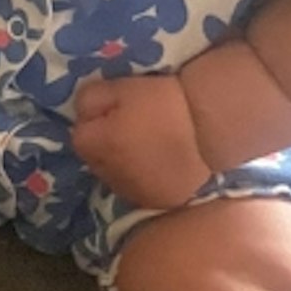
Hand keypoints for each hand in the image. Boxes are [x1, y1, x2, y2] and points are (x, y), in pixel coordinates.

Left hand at [71, 74, 212, 208]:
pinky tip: (156, 164)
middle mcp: (112, 174)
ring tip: (143, 147)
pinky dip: (140, 180)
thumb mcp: (118, 88)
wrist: (210, 127)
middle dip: (103, 146)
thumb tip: (81, 114)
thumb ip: (89, 99)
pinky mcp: (157, 202)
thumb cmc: (162, 102)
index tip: (111, 113)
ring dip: (119, 165)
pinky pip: (138, 192)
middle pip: (94, 161)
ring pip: (114, 179)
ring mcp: (135, 192)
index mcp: (100, 145)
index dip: (93, 124)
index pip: (80, 138)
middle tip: (126, 129)